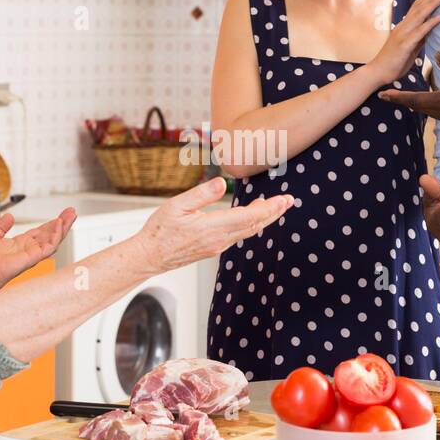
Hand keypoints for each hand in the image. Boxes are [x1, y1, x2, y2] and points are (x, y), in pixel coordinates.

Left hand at [0, 208, 76, 294]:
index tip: (61, 214)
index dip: (52, 223)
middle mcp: (30, 249)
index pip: (42, 231)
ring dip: (63, 227)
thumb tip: (9, 216)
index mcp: (22, 243)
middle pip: (51, 234)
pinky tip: (60, 225)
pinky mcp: (33, 258)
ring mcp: (33, 254)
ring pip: (54, 240)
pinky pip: (49, 247)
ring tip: (70, 216)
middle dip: (62, 222)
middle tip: (71, 212)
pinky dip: (56, 236)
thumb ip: (2, 226)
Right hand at [132, 177, 292, 274]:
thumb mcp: (177, 206)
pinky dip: (250, 224)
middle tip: (289, 201)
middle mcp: (220, 240)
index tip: (284, 199)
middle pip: (254, 225)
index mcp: (213, 227)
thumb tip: (221, 183)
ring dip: (264, 219)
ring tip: (274, 206)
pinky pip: (239, 235)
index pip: (250, 216)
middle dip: (274, 213)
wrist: (150, 256)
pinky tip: (251, 217)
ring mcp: (217, 246)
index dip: (270, 208)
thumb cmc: (160, 230)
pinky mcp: (213, 248)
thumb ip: (201, 194)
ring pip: (248, 231)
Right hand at [365, 0, 439, 86]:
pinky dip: (430, 23)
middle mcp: (403, 27)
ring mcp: (403, 35)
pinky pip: (420, 32)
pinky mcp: (405, 44)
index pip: (416, 8)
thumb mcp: (409, 47)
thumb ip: (419, 38)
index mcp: (403, 27)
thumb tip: (429, 31)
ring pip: (420, 16)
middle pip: (419, 7)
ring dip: (433, 4)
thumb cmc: (393, 62)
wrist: (378, 72)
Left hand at [379, 50, 439, 138]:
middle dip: (401, 101)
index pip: (414, 99)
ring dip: (415, 105)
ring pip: (427, 112)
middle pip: (417, 107)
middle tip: (388, 97)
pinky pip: (438, 115)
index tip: (383, 95)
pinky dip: (428, 109)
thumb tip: (437, 54)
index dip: (397, 97)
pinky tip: (433, 106)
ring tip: (406, 100)